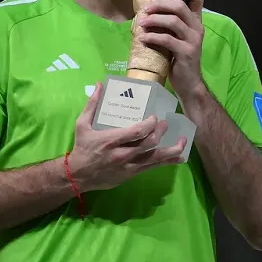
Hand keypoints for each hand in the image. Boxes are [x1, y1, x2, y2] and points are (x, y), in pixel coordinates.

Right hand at [68, 83, 186, 191]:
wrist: (78, 176)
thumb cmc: (82, 148)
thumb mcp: (82, 125)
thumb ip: (92, 104)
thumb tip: (99, 84)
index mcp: (111, 140)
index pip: (136, 132)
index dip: (149, 124)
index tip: (155, 117)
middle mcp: (122, 154)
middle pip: (148, 144)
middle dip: (160, 132)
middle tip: (166, 123)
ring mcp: (129, 166)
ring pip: (154, 159)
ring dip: (171, 150)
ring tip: (183, 142)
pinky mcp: (132, 174)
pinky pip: (152, 168)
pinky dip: (166, 162)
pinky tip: (178, 158)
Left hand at [137, 0, 205, 99]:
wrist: (188, 83)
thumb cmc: (179, 58)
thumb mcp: (178, 37)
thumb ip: (170, 24)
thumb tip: (148, 11)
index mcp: (196, 21)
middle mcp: (198, 28)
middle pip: (180, 7)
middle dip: (160, 5)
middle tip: (145, 9)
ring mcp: (193, 40)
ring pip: (173, 21)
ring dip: (154, 20)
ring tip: (141, 23)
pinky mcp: (186, 52)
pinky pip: (167, 39)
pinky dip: (152, 37)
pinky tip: (143, 38)